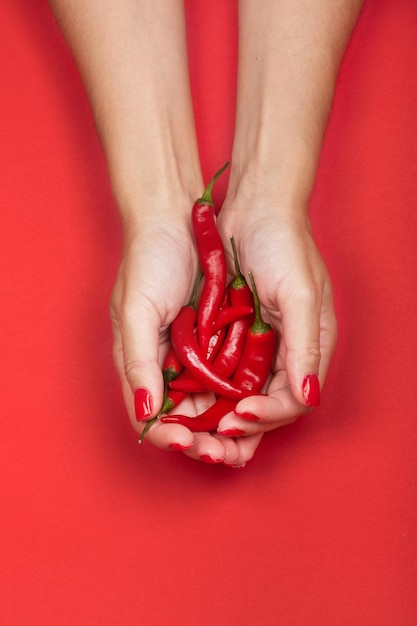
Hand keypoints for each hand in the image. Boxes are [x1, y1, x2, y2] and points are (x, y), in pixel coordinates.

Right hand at [110, 210, 262, 466]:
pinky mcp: (215, 339)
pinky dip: (236, 396)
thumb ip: (138, 362)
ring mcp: (191, 354)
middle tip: (225, 456)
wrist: (175, 219)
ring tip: (241, 445)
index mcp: (138, 363)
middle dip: (203, 441)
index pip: (150, 416)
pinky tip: (251, 409)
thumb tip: (145, 412)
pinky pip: (227, 377)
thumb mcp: (136, 312)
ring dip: (223, 427)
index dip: (170, 436)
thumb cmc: (147, 263)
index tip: (191, 445)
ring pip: (208, 404)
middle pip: (183, 418)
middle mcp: (164, 364)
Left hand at [216, 201, 337, 435]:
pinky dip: (211, 389)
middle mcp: (287, 350)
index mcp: (312, 346)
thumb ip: (305, 347)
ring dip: (224, 416)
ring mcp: (260, 343)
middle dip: (244, 428)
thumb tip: (309, 398)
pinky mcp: (236, 332)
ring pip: (244, 393)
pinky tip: (191, 400)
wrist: (254, 207)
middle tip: (216, 444)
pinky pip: (224, 370)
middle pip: (268, 404)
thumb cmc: (284, 245)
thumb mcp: (301, 295)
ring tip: (200, 434)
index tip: (239, 416)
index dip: (268, 415)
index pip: (294, 399)